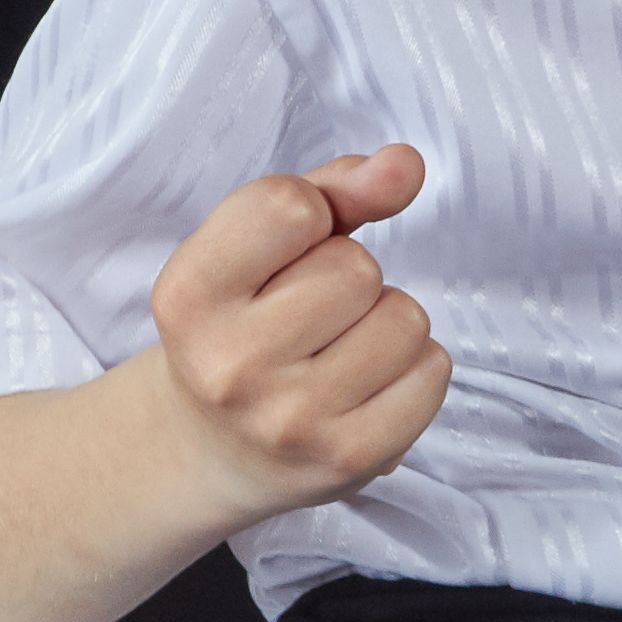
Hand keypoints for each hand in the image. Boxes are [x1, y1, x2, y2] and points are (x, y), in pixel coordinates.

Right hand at [146, 146, 451, 514]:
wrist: (213, 449)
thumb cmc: (243, 324)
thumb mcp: (255, 248)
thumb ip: (329, 190)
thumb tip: (405, 164)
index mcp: (188, 297)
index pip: (287, 206)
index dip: (309, 213)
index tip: (287, 247)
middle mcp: (230, 365)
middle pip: (356, 267)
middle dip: (349, 275)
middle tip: (308, 316)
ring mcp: (291, 419)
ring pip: (405, 318)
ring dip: (387, 322)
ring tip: (339, 350)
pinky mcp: (349, 457)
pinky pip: (433, 371)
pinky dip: (415, 369)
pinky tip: (367, 386)